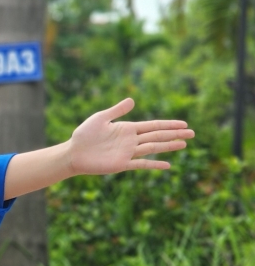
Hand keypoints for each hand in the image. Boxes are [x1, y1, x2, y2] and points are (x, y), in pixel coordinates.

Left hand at [68, 98, 193, 175]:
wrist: (73, 153)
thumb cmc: (84, 135)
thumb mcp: (100, 118)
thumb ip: (116, 110)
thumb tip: (133, 100)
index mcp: (127, 129)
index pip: (152, 126)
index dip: (168, 125)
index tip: (183, 124)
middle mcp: (130, 140)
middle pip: (157, 136)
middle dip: (174, 134)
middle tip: (192, 133)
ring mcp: (127, 153)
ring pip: (153, 148)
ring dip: (168, 146)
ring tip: (184, 144)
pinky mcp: (122, 164)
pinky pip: (141, 164)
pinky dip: (154, 165)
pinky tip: (167, 165)